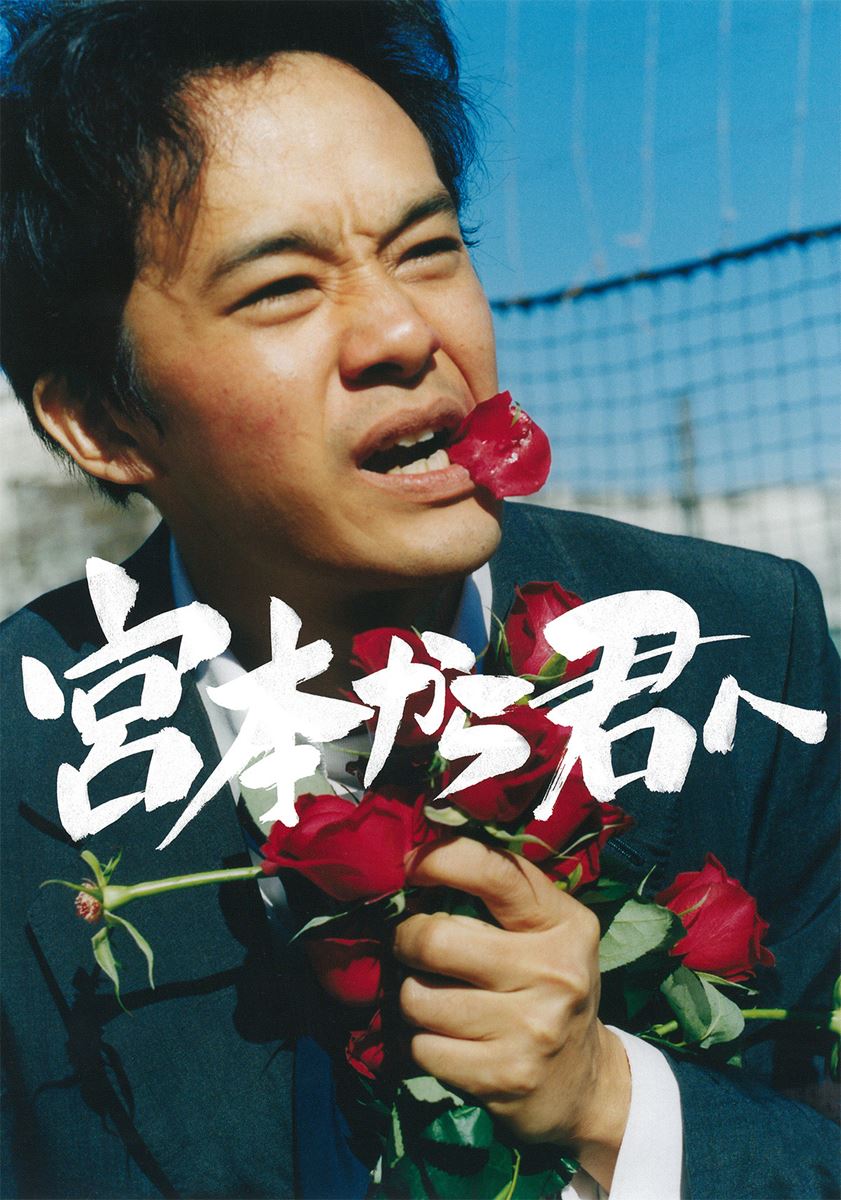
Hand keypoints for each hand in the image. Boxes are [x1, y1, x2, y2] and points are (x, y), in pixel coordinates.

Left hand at [393, 837, 630, 1188]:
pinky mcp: (503, 1077)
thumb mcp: (548, 933)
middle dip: (406, 939)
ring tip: (429, 997)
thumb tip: (419, 862)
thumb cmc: (549, 987)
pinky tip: (440, 1039)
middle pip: (436, 940)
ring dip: (409, 996)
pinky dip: (418, 1042)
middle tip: (409, 944)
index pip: (495, 873)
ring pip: (418, 998)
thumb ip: (501, 896)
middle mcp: (552, 973)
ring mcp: (530, 1029)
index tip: (411, 864)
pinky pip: (422, 1047)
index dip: (442, 860)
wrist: (585, 1084)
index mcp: (563, 925)